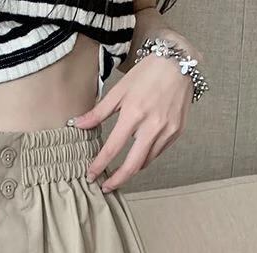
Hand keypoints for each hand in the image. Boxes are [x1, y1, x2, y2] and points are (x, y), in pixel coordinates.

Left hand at [72, 50, 193, 192]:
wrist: (179, 61)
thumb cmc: (148, 73)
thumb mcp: (120, 90)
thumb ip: (98, 112)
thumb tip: (77, 125)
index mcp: (134, 114)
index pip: (112, 149)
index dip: (99, 165)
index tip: (91, 175)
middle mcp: (152, 126)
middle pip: (132, 165)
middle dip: (117, 180)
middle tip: (106, 187)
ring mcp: (167, 130)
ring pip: (146, 161)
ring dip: (132, 168)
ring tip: (121, 170)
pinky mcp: (177, 131)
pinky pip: (158, 152)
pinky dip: (146, 156)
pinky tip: (138, 152)